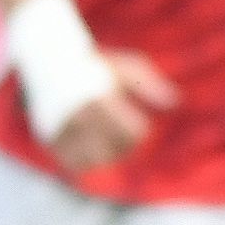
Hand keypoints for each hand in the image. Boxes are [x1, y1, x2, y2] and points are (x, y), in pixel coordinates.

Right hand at [48, 50, 176, 176]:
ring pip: (95, 159)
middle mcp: (78, 115)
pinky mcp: (50, 138)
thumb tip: (174, 103)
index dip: (139, 131)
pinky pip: (74, 164)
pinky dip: (86, 160)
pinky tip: (91, 146)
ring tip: (107, 140)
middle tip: (123, 132)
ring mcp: (61, 129)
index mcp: (100, 98)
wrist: (50, 60)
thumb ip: (151, 84)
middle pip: (115, 149)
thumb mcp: (127, 67)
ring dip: (106, 154)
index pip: (132, 133)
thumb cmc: (98, 65)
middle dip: (125, 144)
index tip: (137, 123)